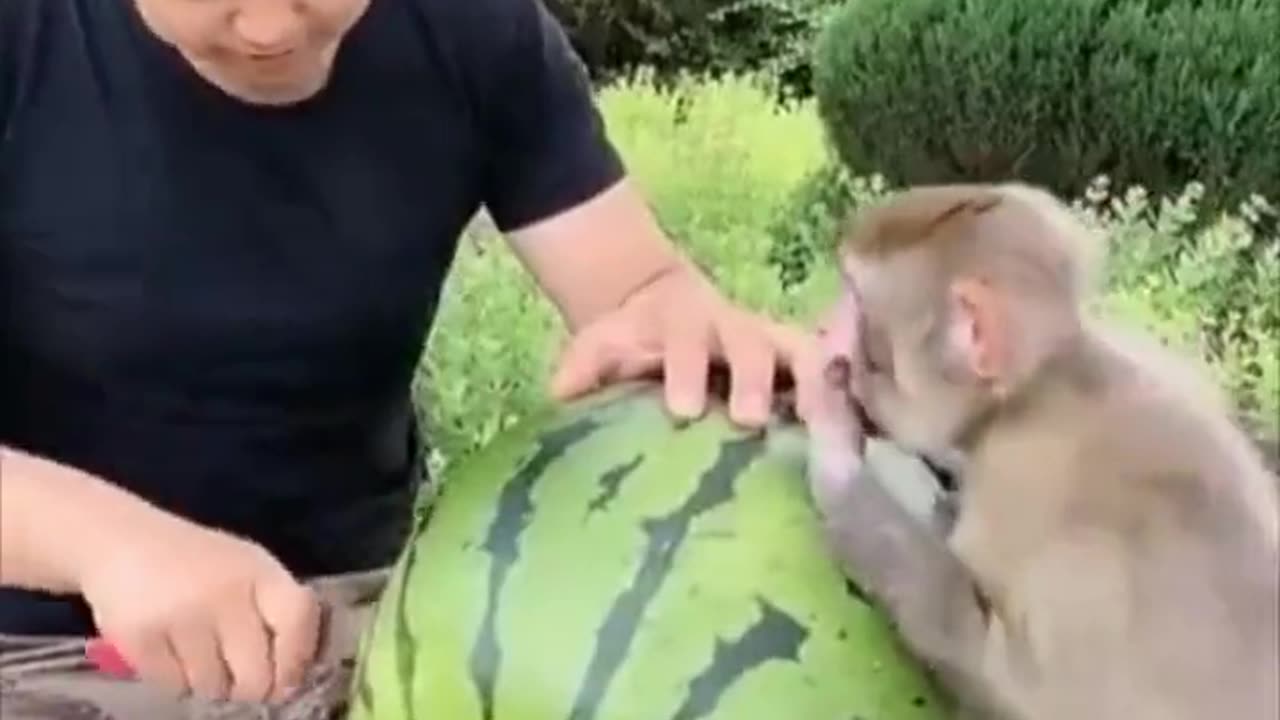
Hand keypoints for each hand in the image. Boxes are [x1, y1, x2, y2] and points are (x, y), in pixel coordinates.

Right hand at [78, 516, 321, 703]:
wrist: (121, 542)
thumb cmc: (197, 563)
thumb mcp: (248, 569)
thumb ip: (277, 611)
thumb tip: (298, 674)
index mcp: (259, 572)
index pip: (297, 621)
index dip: (298, 659)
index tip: (289, 679)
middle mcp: (224, 593)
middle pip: (257, 675)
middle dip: (253, 688)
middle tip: (242, 679)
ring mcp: (181, 616)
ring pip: (214, 688)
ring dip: (212, 684)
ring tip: (201, 656)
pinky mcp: (140, 638)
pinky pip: (174, 688)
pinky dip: (176, 681)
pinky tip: (171, 653)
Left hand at [549, 264, 824, 427]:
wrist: (659, 306)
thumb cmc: (628, 340)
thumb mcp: (597, 345)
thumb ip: (581, 368)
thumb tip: (561, 397)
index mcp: (681, 323)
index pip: (685, 343)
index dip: (686, 371)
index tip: (682, 408)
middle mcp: (734, 328)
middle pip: (751, 346)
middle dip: (753, 380)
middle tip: (751, 419)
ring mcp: (772, 344)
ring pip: (802, 354)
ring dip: (815, 388)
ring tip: (824, 430)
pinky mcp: (798, 364)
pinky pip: (828, 376)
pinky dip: (841, 400)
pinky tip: (854, 438)